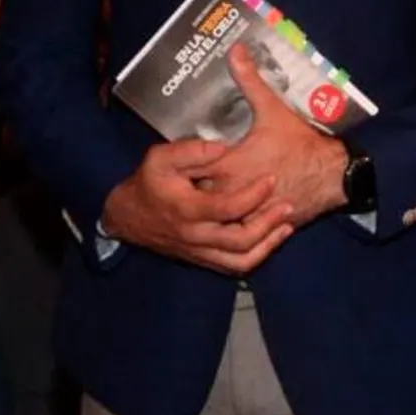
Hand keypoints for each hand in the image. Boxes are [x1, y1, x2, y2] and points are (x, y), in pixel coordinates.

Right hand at [100, 138, 293, 275]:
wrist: (128, 217)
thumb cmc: (147, 183)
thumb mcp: (160, 158)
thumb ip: (192, 151)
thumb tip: (223, 147)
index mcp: (187, 210)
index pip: (228, 208)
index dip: (253, 195)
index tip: (270, 179)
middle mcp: (196, 236)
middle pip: (241, 241)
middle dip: (269, 224)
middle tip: (288, 205)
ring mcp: (200, 252)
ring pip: (241, 261)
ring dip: (268, 245)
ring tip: (286, 226)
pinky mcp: (203, 259)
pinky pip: (234, 267)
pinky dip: (257, 256)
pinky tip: (271, 240)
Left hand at [198, 44, 348, 227]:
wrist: (331, 175)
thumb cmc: (300, 143)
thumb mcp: (273, 109)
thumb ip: (249, 80)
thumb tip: (236, 50)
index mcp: (230, 165)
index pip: (191, 167)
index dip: (182, 163)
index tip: (176, 158)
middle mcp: (233, 192)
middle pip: (197, 195)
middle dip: (189, 187)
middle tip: (181, 177)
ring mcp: (246, 212)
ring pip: (214, 217)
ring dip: (206, 208)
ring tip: (198, 197)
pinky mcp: (260, 225)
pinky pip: (234, 228)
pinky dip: (226, 222)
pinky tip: (222, 214)